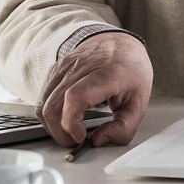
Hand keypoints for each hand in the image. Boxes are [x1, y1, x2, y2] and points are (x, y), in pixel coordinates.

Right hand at [38, 31, 151, 147]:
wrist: (120, 43)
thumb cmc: (130, 71)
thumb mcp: (140, 103)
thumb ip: (124, 127)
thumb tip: (98, 140)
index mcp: (105, 74)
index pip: (75, 97)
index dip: (72, 122)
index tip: (82, 136)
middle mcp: (80, 67)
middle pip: (54, 106)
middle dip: (61, 133)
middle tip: (76, 140)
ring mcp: (64, 67)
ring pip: (43, 104)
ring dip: (52, 126)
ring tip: (70, 131)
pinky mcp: (54, 70)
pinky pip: (43, 97)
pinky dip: (50, 114)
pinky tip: (65, 118)